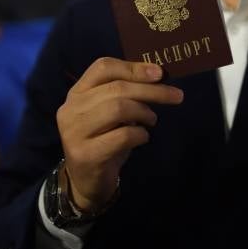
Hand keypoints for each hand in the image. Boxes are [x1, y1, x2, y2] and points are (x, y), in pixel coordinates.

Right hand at [57, 58, 182, 210]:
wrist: (85, 180)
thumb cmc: (103, 140)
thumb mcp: (111, 112)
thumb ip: (126, 93)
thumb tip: (158, 75)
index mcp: (77, 92)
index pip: (103, 67)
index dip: (133, 67)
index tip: (160, 73)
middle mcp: (71, 109)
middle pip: (116, 88)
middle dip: (151, 90)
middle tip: (176, 96)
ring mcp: (75, 132)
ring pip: (118, 108)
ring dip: (144, 112)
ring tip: (152, 120)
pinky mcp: (86, 154)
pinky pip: (122, 136)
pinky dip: (140, 134)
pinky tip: (142, 137)